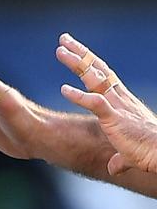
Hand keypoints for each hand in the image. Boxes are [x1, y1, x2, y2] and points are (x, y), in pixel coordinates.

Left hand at [57, 33, 156, 174]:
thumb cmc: (150, 153)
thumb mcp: (130, 152)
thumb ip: (120, 158)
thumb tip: (114, 168)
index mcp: (122, 101)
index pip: (104, 75)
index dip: (89, 61)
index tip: (74, 49)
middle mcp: (119, 99)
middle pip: (98, 69)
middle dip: (80, 53)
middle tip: (62, 39)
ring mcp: (117, 107)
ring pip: (95, 78)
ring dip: (77, 64)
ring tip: (59, 51)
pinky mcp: (114, 118)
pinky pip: (95, 103)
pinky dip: (78, 95)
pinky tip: (63, 89)